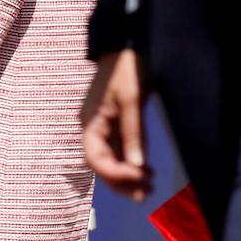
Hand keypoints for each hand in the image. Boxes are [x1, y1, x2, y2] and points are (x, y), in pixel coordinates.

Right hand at [82, 49, 153, 201]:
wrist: (127, 46)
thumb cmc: (126, 69)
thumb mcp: (132, 100)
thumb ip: (134, 133)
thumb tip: (137, 166)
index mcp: (91, 122)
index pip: (96, 159)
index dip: (116, 173)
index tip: (140, 177)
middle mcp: (94, 128)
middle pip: (102, 164)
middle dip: (121, 182)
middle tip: (146, 195)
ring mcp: (104, 126)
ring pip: (110, 160)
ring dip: (127, 176)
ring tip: (149, 188)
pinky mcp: (115, 123)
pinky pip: (119, 150)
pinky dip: (130, 163)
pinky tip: (146, 170)